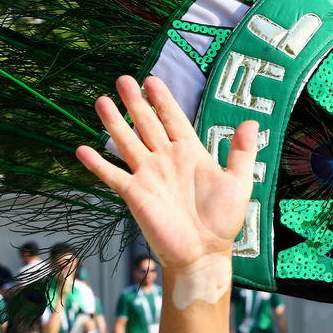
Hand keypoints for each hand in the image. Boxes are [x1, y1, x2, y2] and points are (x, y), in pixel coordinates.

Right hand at [76, 76, 256, 272]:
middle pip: (147, 124)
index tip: (152, 80)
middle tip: (123, 79)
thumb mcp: (238, 182)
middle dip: (135, 102)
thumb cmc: (223, 220)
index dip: (163, 100)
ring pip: (127, 142)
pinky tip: (82, 149)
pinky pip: (112, 175)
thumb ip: (242, 152)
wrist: (204, 252)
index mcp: (190, 154)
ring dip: (114, 122)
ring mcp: (148, 176)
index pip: (174, 119)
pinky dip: (97, 163)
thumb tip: (250, 121)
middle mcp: (166, 160)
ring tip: (101, 101)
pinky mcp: (135, 194)